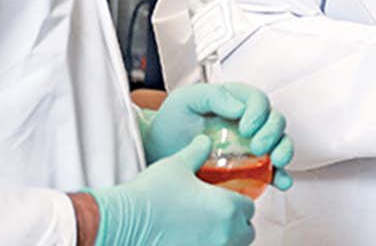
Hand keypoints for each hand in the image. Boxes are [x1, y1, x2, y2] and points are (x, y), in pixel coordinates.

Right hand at [90, 136, 255, 245]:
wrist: (126, 222)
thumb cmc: (152, 193)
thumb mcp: (177, 164)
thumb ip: (198, 151)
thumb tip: (206, 140)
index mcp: (226, 207)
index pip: (249, 208)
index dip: (239, 201)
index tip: (226, 198)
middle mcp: (225, 234)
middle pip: (246, 232)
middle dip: (237, 224)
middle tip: (219, 215)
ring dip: (226, 239)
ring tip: (206, 229)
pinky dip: (209, 245)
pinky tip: (193, 239)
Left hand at [142, 83, 293, 189]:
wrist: (158, 152)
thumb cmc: (171, 122)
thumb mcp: (185, 100)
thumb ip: (212, 95)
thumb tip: (240, 107)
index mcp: (234, 100)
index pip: (258, 100)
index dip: (258, 112)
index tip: (246, 127)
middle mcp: (247, 121)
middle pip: (274, 120)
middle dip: (272, 133)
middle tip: (257, 146)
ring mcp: (250, 145)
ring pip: (280, 142)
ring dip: (284, 150)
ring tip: (276, 161)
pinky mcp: (250, 168)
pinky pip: (273, 170)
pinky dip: (281, 175)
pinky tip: (281, 181)